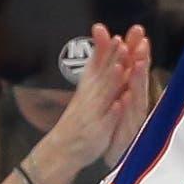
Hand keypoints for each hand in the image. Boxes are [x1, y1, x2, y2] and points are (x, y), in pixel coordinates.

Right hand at [28, 25, 154, 183]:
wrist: (62, 150)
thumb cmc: (80, 121)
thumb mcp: (90, 94)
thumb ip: (101, 74)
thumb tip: (114, 53)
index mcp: (90, 86)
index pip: (98, 63)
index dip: (105, 49)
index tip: (114, 34)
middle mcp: (90, 96)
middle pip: (103, 73)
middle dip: (112, 58)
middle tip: (120, 40)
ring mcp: (93, 113)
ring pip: (104, 94)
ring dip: (112, 80)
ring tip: (120, 66)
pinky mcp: (97, 131)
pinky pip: (105, 121)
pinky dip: (112, 112)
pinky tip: (119, 105)